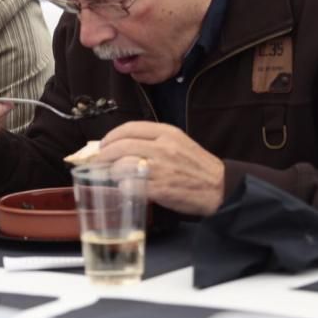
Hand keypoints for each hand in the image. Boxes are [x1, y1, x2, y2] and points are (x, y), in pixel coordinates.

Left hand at [98, 121, 224, 215]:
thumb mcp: (178, 143)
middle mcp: (162, 147)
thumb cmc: (197, 167)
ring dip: (112, 172)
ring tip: (111, 176)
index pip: (129, 128)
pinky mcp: (159, 188)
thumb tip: (123, 145)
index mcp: (167, 133)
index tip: (103, 144)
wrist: (219, 187)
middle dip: (104, 154)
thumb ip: (153, 141)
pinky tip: (124, 188)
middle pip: (121, 146)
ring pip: (122, 166)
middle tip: (98, 161)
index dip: (111, 136)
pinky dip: (122, 187)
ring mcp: (160, 168)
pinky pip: (130, 186)